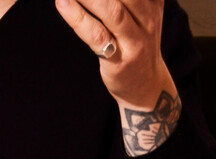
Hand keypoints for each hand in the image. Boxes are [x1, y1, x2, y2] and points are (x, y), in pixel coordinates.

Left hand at [56, 0, 177, 152]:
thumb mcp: (143, 15)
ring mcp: (134, 43)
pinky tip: (62, 4)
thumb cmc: (139, 48)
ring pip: (112, 10)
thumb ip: (129, 0)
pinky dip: (78, 19)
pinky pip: (97, 37)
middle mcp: (147, 21)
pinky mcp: (118, 62)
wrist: (149, 93)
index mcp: (153, 4)